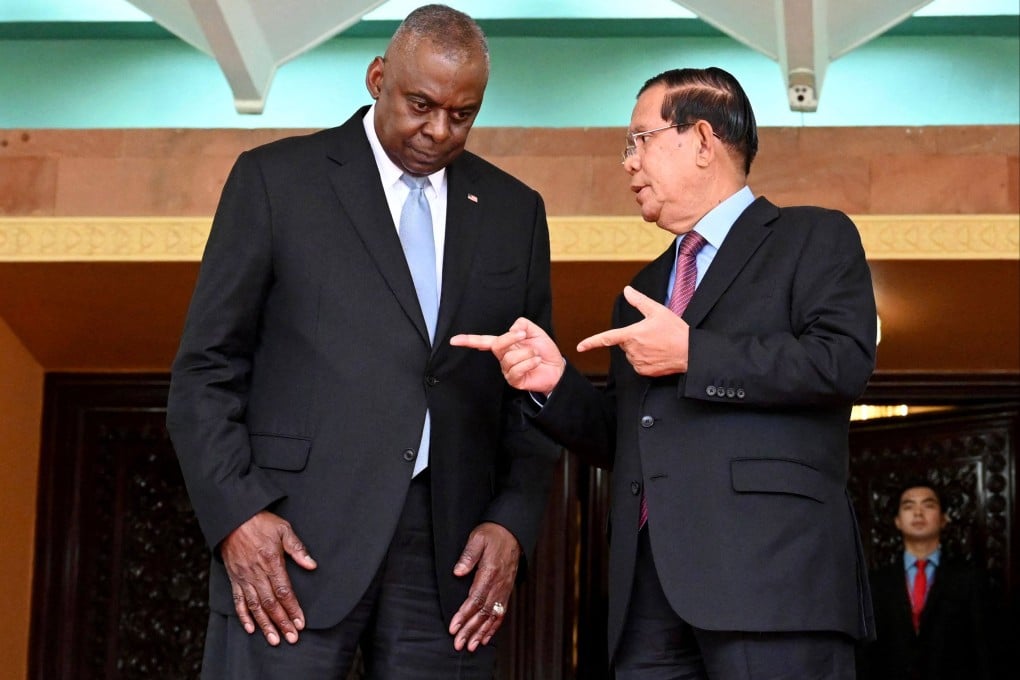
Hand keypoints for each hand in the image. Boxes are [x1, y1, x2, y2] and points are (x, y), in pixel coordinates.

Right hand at [220, 510, 317, 644]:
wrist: (233, 519)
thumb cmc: (260, 522)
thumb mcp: (283, 530)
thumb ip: (298, 549)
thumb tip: (312, 565)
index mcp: (271, 562)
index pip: (284, 591)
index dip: (292, 609)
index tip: (300, 623)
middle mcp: (256, 573)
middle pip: (271, 604)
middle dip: (282, 623)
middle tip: (292, 638)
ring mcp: (244, 578)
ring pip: (255, 607)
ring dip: (265, 625)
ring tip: (274, 640)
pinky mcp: (234, 579)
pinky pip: (238, 601)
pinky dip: (244, 616)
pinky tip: (251, 629)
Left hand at [448, 522, 520, 651]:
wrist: (512, 532)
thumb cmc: (493, 534)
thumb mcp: (478, 538)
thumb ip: (468, 555)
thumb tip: (458, 572)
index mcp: (490, 573)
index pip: (475, 599)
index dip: (464, 615)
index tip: (454, 627)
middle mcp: (498, 585)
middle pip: (483, 612)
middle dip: (470, 630)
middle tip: (458, 644)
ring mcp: (504, 589)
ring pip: (492, 616)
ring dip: (481, 633)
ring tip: (471, 646)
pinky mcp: (506, 591)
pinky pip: (501, 613)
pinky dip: (493, 627)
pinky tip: (485, 637)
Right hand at [450, 317, 564, 393]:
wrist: (557, 369)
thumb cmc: (545, 351)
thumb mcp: (535, 332)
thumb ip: (523, 324)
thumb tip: (512, 328)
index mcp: (505, 344)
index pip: (483, 341)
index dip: (469, 340)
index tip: (454, 340)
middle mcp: (503, 357)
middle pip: (497, 345)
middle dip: (510, 338)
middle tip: (523, 336)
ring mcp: (507, 369)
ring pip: (510, 357)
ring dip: (527, 353)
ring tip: (535, 354)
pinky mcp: (514, 380)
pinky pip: (517, 369)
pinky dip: (529, 362)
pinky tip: (536, 361)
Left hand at [577, 286, 690, 375]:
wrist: (690, 352)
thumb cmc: (675, 331)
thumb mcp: (658, 311)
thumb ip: (640, 301)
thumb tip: (627, 290)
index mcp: (633, 334)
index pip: (607, 338)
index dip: (591, 342)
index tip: (580, 347)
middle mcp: (633, 350)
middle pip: (624, 343)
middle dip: (633, 338)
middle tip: (652, 334)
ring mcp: (638, 362)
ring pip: (631, 354)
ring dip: (639, 349)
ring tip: (657, 344)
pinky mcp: (645, 371)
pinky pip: (638, 364)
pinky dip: (644, 359)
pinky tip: (657, 354)